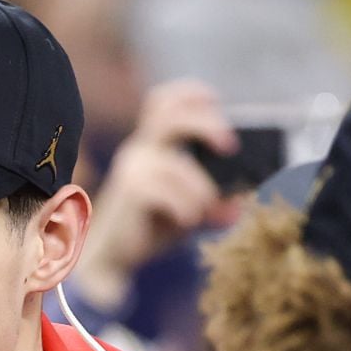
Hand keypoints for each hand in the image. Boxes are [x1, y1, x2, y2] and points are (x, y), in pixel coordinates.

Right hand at [74, 80, 240, 308]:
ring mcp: (132, 168)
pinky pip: (168, 191)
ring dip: (200, 190)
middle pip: (171, 116)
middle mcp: (139, 149)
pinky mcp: (130, 190)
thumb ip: (213, 205)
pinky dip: (186, 206)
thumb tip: (238, 208)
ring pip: (178, 165)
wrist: (112, 256)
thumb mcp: (189, 211)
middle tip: (230, 146)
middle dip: (207, 124)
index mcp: (151, 145)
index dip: (188, 93)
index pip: (162, 102)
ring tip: (201, 212)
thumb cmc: (150, 227)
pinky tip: (186, 220)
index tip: (215, 99)